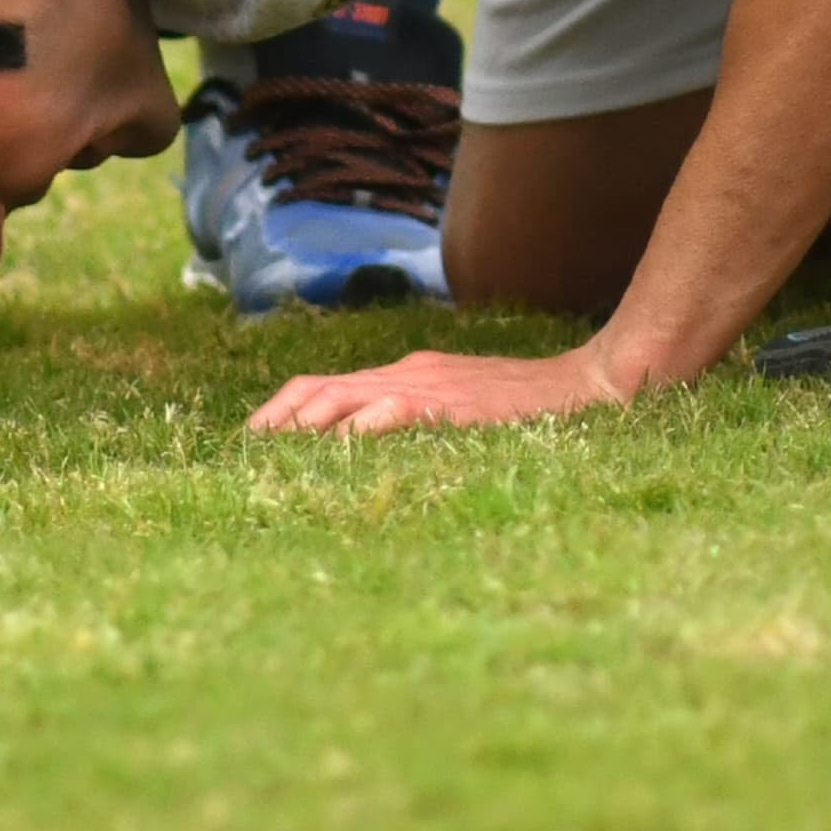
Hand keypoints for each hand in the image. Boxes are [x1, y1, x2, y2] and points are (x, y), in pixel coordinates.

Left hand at [247, 339, 645, 436]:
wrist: (588, 386)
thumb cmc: (527, 407)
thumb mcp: (460, 410)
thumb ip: (417, 420)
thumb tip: (367, 451)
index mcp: (404, 377)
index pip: (323, 387)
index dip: (283, 412)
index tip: (252, 444)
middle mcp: (405, 374)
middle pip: (318, 389)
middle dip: (276, 420)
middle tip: (243, 456)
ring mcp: (427, 386)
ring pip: (343, 397)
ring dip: (302, 426)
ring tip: (269, 456)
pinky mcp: (451, 405)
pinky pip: (392, 412)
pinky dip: (359, 429)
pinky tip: (338, 449)